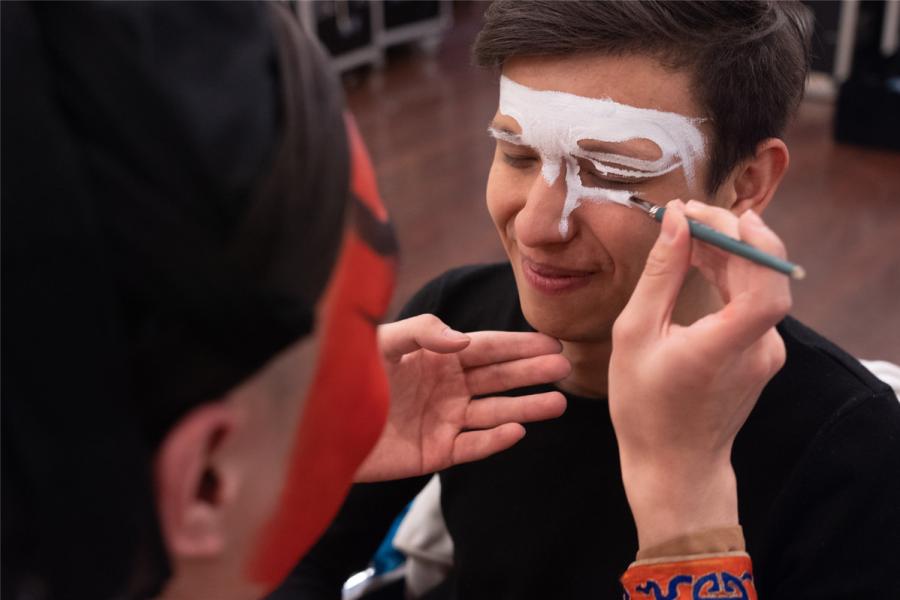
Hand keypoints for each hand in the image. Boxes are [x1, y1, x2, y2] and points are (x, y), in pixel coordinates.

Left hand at [355, 314, 569, 481]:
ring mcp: (442, 420)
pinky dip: (495, 440)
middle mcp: (446, 387)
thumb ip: (425, 331)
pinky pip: (472, 447)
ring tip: (559, 402)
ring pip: (494, 412)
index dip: (519, 345)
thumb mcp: (383, 340)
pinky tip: (518, 429)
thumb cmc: (346, 374)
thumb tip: (467, 341)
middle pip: (498, 378)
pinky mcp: (434, 452)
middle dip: (532, 372)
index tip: (552, 342)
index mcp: (436, 357)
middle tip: (565, 367)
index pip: (486, 348)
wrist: (316, 425)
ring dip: (526, 406)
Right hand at [609, 200, 790, 548]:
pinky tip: (703, 262)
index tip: (703, 215)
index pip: (765, 283)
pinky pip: (753, 302)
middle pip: (767, 274)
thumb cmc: (645, 406)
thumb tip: (675, 221)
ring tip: (691, 230)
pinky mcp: (762, 354)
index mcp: (726, 346)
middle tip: (690, 213)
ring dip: (732, 251)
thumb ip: (660, 275)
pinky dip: (732, 275)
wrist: (675, 463)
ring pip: (762, 284)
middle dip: (732, 232)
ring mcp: (767, 352)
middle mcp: (760, 348)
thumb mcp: (635, 335)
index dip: (748, 240)